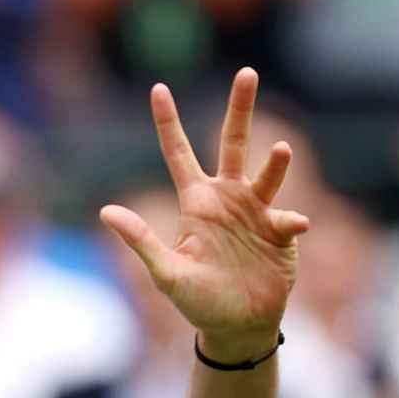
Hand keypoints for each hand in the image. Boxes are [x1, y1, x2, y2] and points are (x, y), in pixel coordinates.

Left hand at [101, 68, 308, 359]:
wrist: (237, 325)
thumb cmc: (197, 300)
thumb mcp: (166, 272)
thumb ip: (140, 240)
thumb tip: (106, 211)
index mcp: (196, 202)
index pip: (178, 153)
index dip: (168, 122)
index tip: (158, 88)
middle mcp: (228, 198)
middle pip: (233, 143)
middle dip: (240, 108)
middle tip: (247, 72)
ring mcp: (257, 211)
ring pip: (268, 172)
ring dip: (276, 162)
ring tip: (281, 149)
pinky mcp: (282, 231)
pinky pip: (287, 217)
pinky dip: (290, 219)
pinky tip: (293, 226)